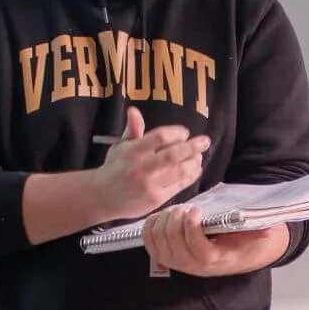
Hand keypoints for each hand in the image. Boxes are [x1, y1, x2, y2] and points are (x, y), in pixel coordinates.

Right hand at [92, 107, 209, 221]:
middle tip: (205, 141)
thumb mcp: (120, 146)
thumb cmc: (115, 167)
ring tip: (199, 156)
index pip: (160, 137)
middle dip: (193, 147)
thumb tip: (134, 110)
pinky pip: (180, 185)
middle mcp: (141, 168)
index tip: (184, 132)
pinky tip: (194, 169)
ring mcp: (150, 185)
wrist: (103, 197)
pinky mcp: (157, 199)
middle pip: (173, 156)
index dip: (176, 133)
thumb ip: (132, 129)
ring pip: (180, 172)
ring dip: (194, 162)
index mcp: (132, 151)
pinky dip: (191, 176)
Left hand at [142, 205, 289, 277]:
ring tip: (176, 210)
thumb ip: (257, 232)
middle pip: (173, 241)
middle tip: (185, 207)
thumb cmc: (242, 242)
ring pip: (159, 240)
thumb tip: (268, 230)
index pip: (197, 249)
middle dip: (175, 219)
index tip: (196, 209)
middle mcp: (193, 266)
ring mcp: (177, 263)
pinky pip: (149, 242)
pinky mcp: (165, 258)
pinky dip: (151, 226)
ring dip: (164, 220)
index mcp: (215, 260)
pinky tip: (161, 216)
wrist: (234, 256)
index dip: (192, 228)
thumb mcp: (253, 237)